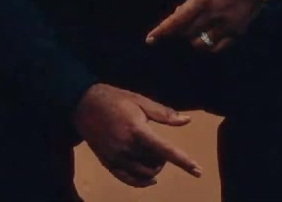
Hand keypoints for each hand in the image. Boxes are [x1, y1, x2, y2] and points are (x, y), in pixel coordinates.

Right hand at [71, 83, 202, 187]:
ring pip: (144, 173)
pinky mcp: (108, 162)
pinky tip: (150, 179)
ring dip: (154, 168)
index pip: (165, 151)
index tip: (198, 171)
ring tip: (152, 156)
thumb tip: (187, 120)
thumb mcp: (140, 100)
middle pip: (155, 164)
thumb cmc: (114, 99)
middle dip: (164, 159)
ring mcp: (116, 157)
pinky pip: (128, 179)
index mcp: (137, 130)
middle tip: (159, 147)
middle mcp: (126, 147)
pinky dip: (141, 182)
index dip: (184, 161)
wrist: (83, 103)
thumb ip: (164, 114)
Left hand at [146, 0, 261, 51]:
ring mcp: (227, 25)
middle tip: (180, 15)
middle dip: (178, 29)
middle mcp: (214, 15)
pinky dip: (209, 44)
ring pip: (201, 43)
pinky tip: (206, 35)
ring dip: (192, 38)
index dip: (162, 31)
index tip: (150, 39)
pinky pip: (218, 47)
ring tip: (193, 26)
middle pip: (187, 33)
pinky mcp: (238, 31)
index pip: (177, 20)